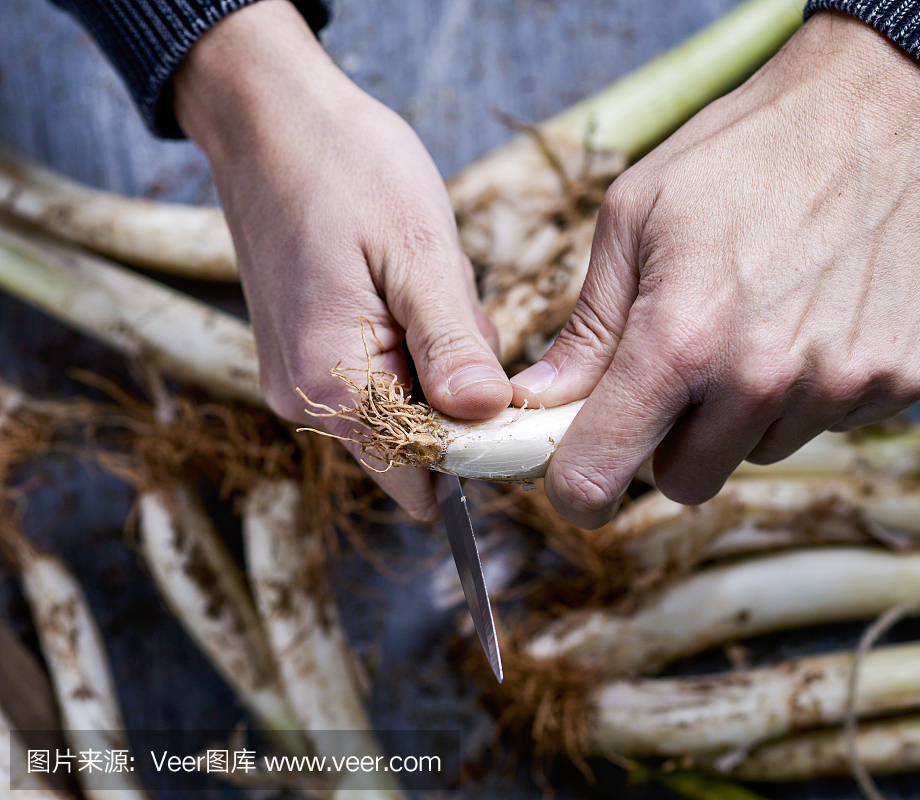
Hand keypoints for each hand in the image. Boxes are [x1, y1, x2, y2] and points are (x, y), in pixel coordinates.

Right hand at [174, 0, 511, 520]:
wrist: (269, 115)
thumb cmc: (344, 168)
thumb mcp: (418, 253)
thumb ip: (452, 346)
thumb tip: (486, 418)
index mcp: (333, 381)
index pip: (419, 473)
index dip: (476, 449)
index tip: (511, 398)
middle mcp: (304, 397)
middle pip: (414, 442)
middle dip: (459, 394)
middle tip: (458, 309)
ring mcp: (299, 376)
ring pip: (402, 406)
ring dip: (436, 363)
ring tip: (426, 284)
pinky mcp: (304, 353)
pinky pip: (378, 376)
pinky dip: (410, 345)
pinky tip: (407, 287)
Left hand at [510, 11, 919, 527]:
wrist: (887, 106)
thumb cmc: (748, 149)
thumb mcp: (637, 215)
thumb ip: (589, 324)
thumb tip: (542, 398)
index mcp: (681, 337)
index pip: (605, 470)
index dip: (580, 488)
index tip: (578, 483)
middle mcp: (762, 378)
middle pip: (688, 480)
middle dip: (671, 441)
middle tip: (684, 371)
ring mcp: (839, 385)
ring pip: (760, 451)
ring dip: (747, 411)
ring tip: (764, 320)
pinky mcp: (900, 380)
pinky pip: (830, 423)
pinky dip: (815, 389)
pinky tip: (820, 316)